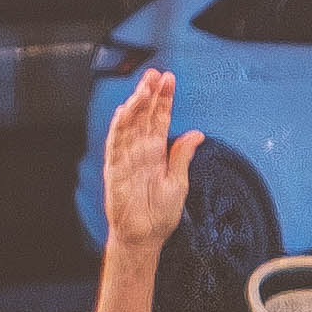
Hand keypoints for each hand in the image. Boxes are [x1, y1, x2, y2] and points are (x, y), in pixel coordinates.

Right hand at [97, 66, 198, 254]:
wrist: (144, 237)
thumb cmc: (160, 214)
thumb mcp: (179, 182)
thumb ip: (182, 156)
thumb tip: (196, 133)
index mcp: (157, 153)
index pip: (160, 119)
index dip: (164, 99)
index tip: (169, 79)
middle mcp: (141, 151)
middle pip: (144, 116)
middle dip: (150, 94)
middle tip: (156, 74)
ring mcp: (126, 159)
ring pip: (129, 125)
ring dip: (136, 105)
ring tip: (144, 87)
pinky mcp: (115, 169)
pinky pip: (115, 144)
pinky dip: (118, 127)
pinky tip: (124, 111)